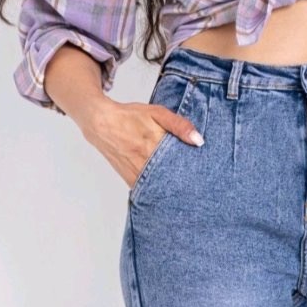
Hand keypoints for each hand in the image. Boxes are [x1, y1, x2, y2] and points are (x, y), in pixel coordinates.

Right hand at [80, 97, 203, 186]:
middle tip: (199, 188)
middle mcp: (144, 162)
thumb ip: (179, 125)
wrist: (101, 123)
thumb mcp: (157, 113)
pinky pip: (147, 191)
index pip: (180, 164)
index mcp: (154, 145)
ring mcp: (136, 173)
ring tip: (186, 192)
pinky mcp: (130, 179)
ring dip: (173, 190)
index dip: (193, 171)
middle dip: (186, 184)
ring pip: (160, 188)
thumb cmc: (130, 117)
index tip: (204, 176)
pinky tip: (168, 192)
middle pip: (172, 179)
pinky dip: (158, 192)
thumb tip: (199, 141)